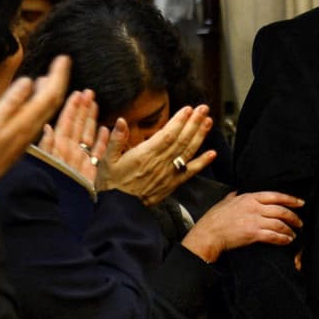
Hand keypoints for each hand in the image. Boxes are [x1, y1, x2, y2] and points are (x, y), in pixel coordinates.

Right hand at [0, 57, 70, 184]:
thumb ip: (12, 101)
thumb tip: (30, 81)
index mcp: (27, 121)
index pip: (51, 94)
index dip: (59, 75)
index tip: (64, 57)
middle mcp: (33, 128)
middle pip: (54, 100)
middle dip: (60, 79)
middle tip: (63, 61)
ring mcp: (28, 134)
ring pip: (47, 109)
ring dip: (52, 90)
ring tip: (52, 74)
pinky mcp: (22, 139)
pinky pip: (39, 116)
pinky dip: (42, 102)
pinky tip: (35, 96)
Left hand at [38, 89, 108, 182]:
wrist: (65, 210)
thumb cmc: (53, 188)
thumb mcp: (48, 166)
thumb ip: (48, 147)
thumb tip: (47, 128)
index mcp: (59, 147)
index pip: (66, 122)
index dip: (71, 107)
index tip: (77, 93)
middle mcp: (70, 151)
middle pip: (77, 125)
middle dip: (83, 108)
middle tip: (88, 92)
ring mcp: (81, 159)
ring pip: (88, 134)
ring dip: (92, 119)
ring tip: (95, 104)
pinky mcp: (91, 169)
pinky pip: (98, 151)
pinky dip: (103, 140)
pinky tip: (107, 129)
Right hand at [95, 105, 216, 204]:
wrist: (120, 210)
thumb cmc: (111, 184)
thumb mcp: (106, 160)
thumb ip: (116, 140)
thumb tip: (121, 121)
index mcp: (144, 156)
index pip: (166, 135)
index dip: (179, 122)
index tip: (188, 109)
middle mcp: (159, 164)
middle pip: (180, 140)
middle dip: (193, 123)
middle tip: (203, 109)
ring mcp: (168, 174)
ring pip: (187, 152)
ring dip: (199, 136)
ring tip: (208, 122)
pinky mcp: (172, 183)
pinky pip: (190, 172)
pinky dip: (202, 163)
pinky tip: (212, 153)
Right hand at [181, 191, 304, 262]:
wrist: (208, 234)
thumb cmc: (214, 219)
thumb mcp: (225, 201)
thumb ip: (234, 196)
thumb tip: (237, 192)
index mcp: (249, 197)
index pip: (275, 195)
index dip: (291, 199)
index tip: (300, 203)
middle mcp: (254, 207)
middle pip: (281, 210)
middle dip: (294, 217)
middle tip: (299, 223)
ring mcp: (254, 220)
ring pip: (280, 223)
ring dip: (289, 230)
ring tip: (293, 234)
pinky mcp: (253, 234)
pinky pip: (274, 236)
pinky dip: (283, 239)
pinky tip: (287, 241)